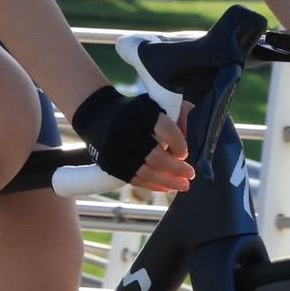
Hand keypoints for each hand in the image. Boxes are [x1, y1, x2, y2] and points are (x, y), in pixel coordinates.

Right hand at [71, 86, 195, 194]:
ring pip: (145, 172)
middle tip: (190, 174)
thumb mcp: (157, 103)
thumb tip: (192, 134)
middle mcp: (126, 130)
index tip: (185, 153)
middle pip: (155, 156)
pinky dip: (152, 185)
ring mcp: (115, 149)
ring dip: (168, 182)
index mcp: (141, 112)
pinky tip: (166, 187)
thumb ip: (179, 113)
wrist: (97, 114)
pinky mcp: (109, 163)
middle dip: (176, 168)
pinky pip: (134, 179)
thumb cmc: (136, 112)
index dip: (179, 143)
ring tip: (183, 185)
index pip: (165, 129)